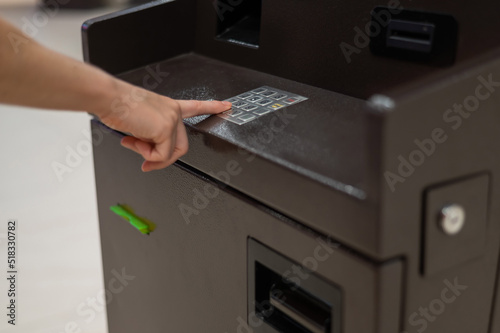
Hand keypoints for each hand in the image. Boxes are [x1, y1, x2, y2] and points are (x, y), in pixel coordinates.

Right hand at [98, 85, 230, 171]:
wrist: (106, 97)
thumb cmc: (115, 105)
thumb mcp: (137, 122)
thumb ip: (148, 137)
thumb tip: (147, 154)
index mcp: (168, 106)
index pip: (195, 106)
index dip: (212, 107)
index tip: (226, 106)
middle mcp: (173, 111)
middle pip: (181, 145)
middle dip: (162, 159)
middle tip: (145, 162)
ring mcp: (171, 119)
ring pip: (170, 153)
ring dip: (149, 155)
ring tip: (132, 143)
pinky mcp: (165, 128)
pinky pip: (161, 155)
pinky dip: (146, 155)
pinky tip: (133, 141)